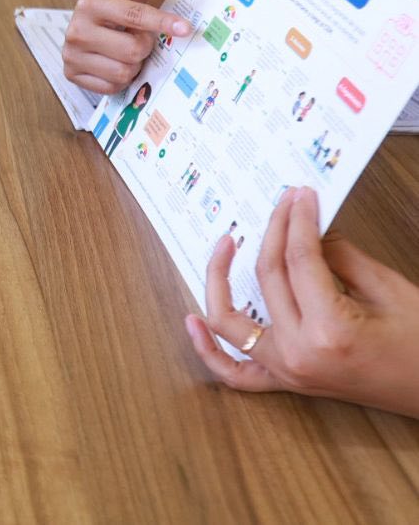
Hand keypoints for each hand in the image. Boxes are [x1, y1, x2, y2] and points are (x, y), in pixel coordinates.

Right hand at [63, 0, 190, 93]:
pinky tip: (116, 62)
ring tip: (126, 50)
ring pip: (123, 72)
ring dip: (133, 64)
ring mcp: (72, 55)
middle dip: (144, 46)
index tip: (184, 28)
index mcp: (90, 3)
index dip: (162, 22)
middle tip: (140, 37)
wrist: (91, 18)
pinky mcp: (72, 74)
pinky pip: (111, 87)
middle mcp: (76, 30)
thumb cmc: (112, 0)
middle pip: (132, 50)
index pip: (133, 16)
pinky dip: (120, 78)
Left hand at [185, 186, 418, 419]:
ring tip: (225, 243)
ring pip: (231, 321)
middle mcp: (297, 353)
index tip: (299, 196)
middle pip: (267, 277)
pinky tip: (192, 320)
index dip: (297, 220)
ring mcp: (286, 372)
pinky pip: (234, 373)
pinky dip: (207, 350)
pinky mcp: (286, 383)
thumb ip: (341, 256)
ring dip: (219, 280)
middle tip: (283, 203)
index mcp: (328, 330)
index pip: (298, 259)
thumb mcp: (388, 291)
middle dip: (274, 232)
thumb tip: (308, 228)